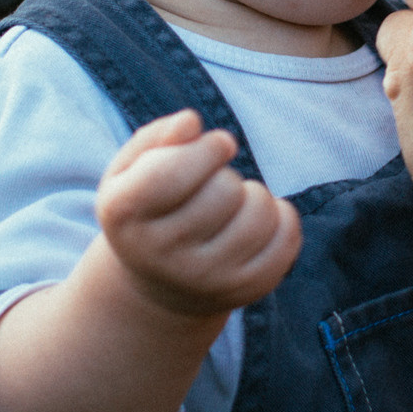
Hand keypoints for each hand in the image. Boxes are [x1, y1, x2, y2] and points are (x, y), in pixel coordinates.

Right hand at [94, 109, 302, 319]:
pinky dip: (282, 216)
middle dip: (226, 174)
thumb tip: (191, 122)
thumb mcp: (132, 169)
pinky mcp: (245, 289)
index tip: (219, 144)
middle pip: (224, 191)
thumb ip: (158, 136)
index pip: (170, 173)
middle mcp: (162, 256)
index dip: (206, 148)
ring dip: (254, 195)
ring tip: (235, 203)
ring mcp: (206, 279)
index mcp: (126, 215)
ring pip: (260, 213)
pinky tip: (259, 220)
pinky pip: (286, 238)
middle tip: (214, 185)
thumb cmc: (150, 209)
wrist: (160, 285)